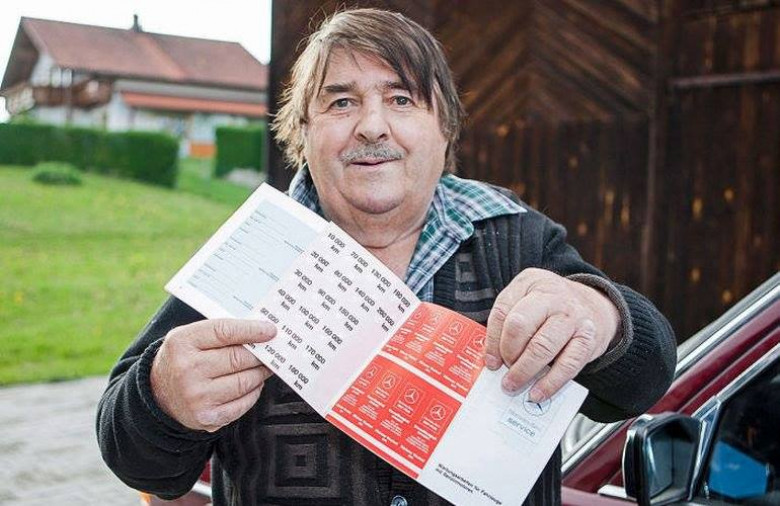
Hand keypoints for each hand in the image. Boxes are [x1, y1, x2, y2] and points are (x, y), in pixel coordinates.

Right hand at [150, 319, 276, 431]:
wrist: (159, 395)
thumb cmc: (181, 360)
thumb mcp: (190, 337)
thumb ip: (220, 331)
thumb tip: (260, 331)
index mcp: (182, 342)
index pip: (225, 331)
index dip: (252, 330)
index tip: (270, 330)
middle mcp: (187, 369)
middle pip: (238, 358)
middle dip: (260, 355)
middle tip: (269, 352)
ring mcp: (197, 396)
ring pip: (245, 381)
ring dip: (260, 374)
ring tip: (262, 368)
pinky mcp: (207, 417)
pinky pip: (243, 403)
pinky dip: (253, 393)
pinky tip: (252, 385)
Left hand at [484, 268, 618, 401]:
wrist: (596, 306)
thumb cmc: (551, 307)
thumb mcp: (527, 298)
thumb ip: (508, 321)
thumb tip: (492, 359)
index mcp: (530, 282)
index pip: (503, 310)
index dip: (492, 340)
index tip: (490, 361)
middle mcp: (552, 296)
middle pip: (520, 325)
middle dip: (507, 353)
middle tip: (503, 371)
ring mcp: (572, 317)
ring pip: (542, 347)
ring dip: (524, 371)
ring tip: (513, 385)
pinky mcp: (588, 339)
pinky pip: (567, 365)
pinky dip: (549, 383)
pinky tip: (537, 393)